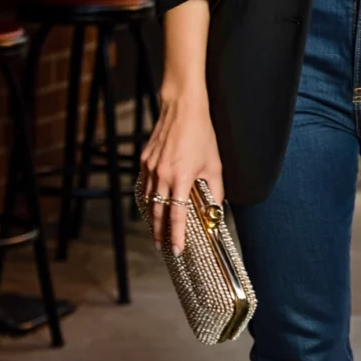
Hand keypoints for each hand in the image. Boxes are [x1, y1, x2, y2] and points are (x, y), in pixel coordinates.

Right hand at [139, 91, 223, 256]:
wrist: (182, 109)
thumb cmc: (201, 135)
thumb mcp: (214, 165)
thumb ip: (215, 190)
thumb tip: (215, 208)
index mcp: (181, 178)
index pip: (176, 215)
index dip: (176, 235)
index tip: (176, 250)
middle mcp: (162, 175)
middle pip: (157, 212)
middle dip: (159, 232)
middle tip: (161, 246)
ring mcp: (151, 167)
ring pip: (149, 199)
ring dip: (153, 217)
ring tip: (157, 229)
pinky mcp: (145, 160)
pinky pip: (145, 184)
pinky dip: (149, 197)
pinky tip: (153, 203)